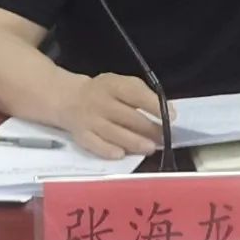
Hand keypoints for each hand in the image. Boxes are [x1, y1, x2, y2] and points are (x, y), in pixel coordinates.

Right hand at [55, 73, 169, 158]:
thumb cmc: (105, 92)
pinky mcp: (81, 136)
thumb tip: (166, 112)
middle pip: (127, 116)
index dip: (154, 105)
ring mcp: (89, 120)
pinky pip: (95, 144)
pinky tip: (121, 155)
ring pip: (114, 133)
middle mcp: (100, 102)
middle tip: (164, 138)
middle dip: (148, 128)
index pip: (135, 93)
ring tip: (150, 148)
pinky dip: (108, 150)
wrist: (69, 99)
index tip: (171, 116)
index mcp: (112, 85)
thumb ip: (141, 95)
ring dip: (134, 142)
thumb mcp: (120, 84)